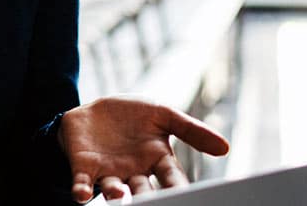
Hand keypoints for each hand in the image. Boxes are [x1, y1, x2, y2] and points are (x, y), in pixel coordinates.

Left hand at [58, 96, 229, 202]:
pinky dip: (82, 191)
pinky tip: (81, 195)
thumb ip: (191, 130)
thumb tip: (225, 148)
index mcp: (157, 160)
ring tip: (118, 194)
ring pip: (113, 189)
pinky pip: (82, 183)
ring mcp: (109, 172)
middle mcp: (134, 172)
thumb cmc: (134, 115)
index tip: (188, 196)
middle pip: (144, 190)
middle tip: (154, 202)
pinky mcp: (84, 167)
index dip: (178, 187)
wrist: (96, 109)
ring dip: (115, 194)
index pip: (171, 177)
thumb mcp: (164, 114)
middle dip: (148, 198)